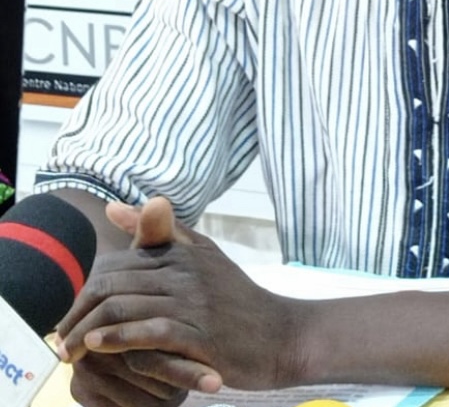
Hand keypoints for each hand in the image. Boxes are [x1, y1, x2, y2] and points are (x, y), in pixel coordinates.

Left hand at [57, 198, 290, 400]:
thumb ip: (163, 233)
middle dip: (77, 311)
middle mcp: (186, 272)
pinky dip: (117, 340)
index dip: (85, 287)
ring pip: (125, 308)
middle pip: (113, 284)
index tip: (68, 313)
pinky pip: (149, 333)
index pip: (118, 263)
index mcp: (184, 253)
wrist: (281, 334)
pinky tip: (98, 348)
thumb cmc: (238, 300)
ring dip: (87, 331)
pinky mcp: (200, 335)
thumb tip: (114, 207)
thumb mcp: (205, 257)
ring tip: (68, 351)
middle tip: (57, 336)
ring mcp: (194, 303)